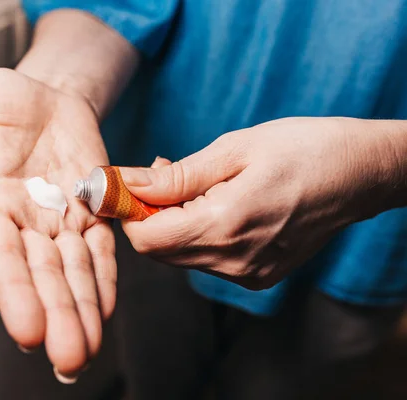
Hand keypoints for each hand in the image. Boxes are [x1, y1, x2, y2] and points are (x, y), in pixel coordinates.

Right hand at [0, 68, 115, 379]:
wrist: (49, 98)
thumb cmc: (2, 101)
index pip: (1, 256)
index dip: (14, 293)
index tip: (28, 332)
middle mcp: (24, 224)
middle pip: (42, 277)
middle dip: (56, 316)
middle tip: (69, 360)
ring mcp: (59, 222)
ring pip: (73, 274)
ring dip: (82, 311)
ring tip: (88, 350)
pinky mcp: (92, 213)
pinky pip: (99, 252)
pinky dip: (103, 281)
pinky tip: (105, 312)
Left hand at [120, 117, 399, 288]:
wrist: (361, 173)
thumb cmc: (302, 149)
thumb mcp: (234, 149)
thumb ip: (176, 175)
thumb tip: (128, 184)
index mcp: (226, 226)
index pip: (146, 240)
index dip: (128, 212)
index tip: (126, 183)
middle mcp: (234, 262)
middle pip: (159, 251)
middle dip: (148, 214)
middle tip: (163, 173)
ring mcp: (248, 274)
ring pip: (181, 256)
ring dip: (173, 222)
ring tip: (194, 182)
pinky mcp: (258, 275)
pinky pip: (207, 259)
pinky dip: (197, 232)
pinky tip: (214, 202)